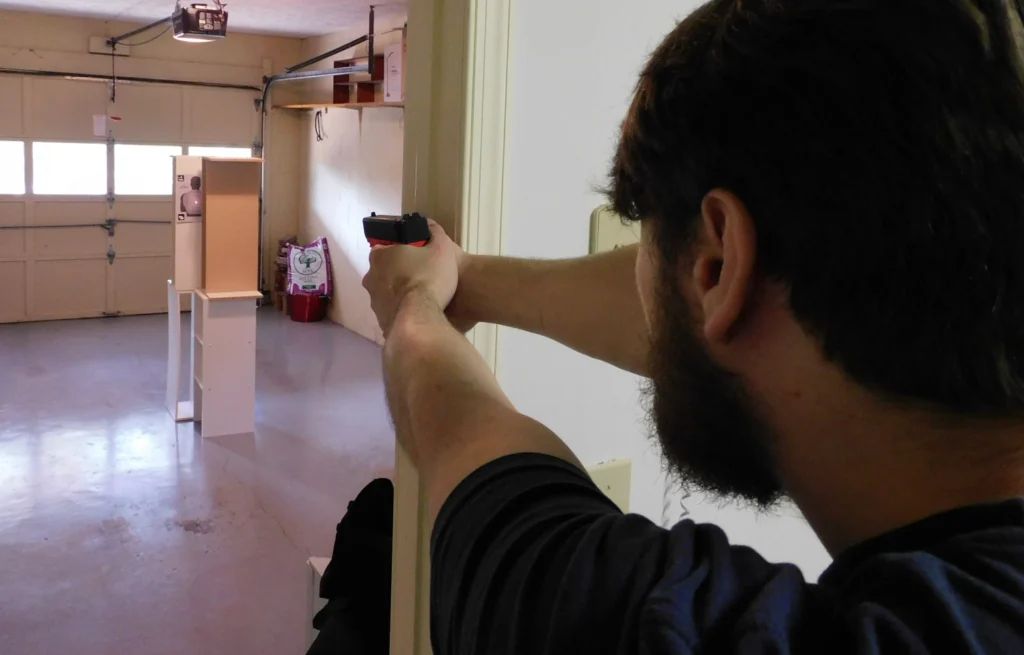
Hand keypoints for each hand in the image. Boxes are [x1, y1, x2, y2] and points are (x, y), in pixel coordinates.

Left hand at [363, 220, 462, 336]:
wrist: (420, 319)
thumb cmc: (428, 278)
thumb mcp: (441, 249)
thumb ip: (435, 233)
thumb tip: (428, 223)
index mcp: (379, 256)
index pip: (384, 248)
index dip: (400, 251)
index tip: (414, 255)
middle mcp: (370, 277)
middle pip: (384, 271)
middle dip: (398, 273)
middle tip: (419, 275)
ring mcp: (373, 301)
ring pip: (386, 293)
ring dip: (399, 293)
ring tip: (420, 297)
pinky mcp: (381, 320)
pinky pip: (392, 312)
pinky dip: (402, 311)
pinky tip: (418, 313)